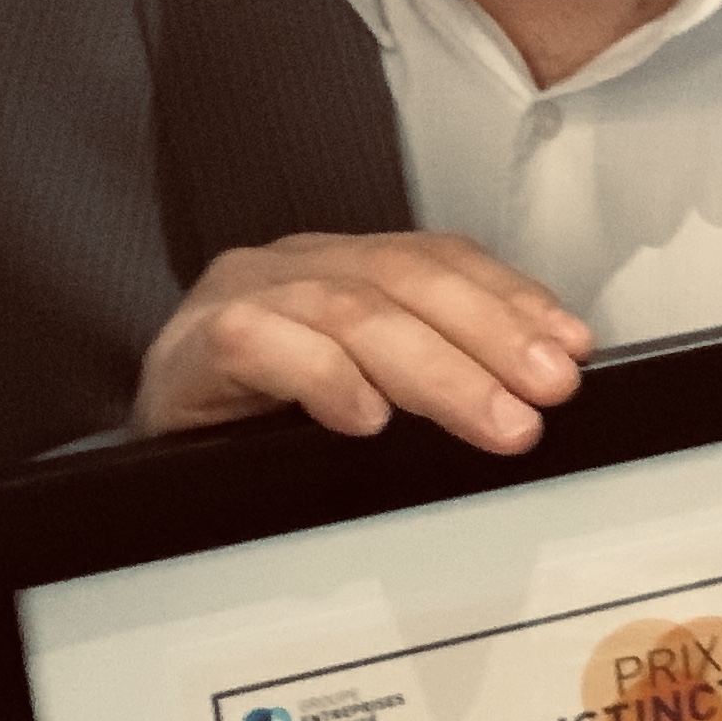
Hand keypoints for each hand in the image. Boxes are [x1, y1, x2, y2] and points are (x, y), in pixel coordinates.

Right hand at [131, 232, 591, 452]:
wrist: (150, 460)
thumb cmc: (259, 430)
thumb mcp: (363, 396)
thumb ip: (430, 378)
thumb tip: (528, 394)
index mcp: (341, 268)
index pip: (440, 260)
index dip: (511, 299)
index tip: (571, 348)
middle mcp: (294, 267)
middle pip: (406, 281)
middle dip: (491, 336)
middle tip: (545, 394)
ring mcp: (240, 297)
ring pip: (350, 312)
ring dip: (435, 370)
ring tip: (491, 420)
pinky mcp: (190, 347)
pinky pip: (261, 345)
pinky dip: (322, 378)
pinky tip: (365, 418)